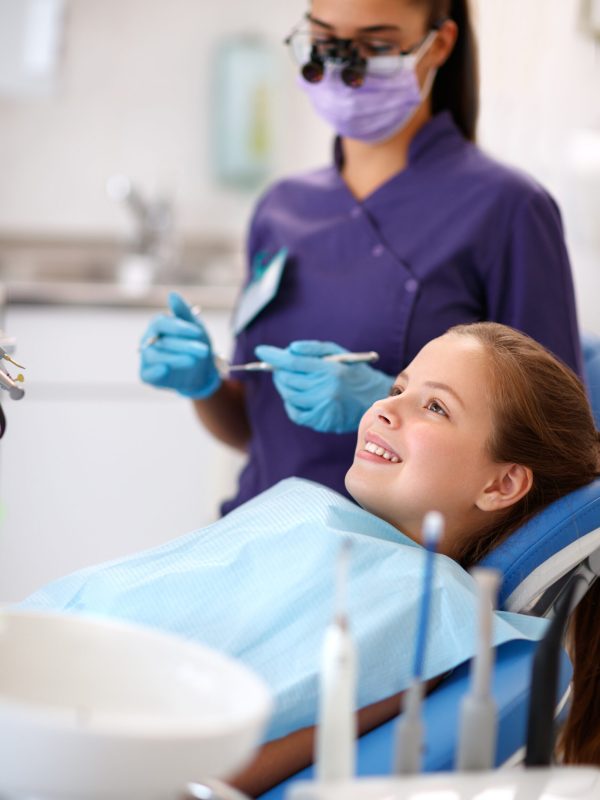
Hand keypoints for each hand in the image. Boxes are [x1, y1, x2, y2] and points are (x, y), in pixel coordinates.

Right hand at [139, 292, 220, 398]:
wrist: (202, 371)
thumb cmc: (196, 345)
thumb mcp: (196, 327)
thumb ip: (183, 312)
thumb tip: (172, 294)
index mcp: (158, 326)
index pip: (161, 322)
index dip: (178, 327)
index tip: (197, 332)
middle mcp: (149, 340)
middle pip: (162, 341)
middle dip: (185, 346)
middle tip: (204, 350)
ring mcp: (148, 358)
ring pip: (155, 357)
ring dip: (175, 359)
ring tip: (192, 361)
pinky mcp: (148, 375)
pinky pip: (147, 374)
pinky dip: (155, 372)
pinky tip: (165, 369)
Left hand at [255, 340, 394, 432]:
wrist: (376, 400)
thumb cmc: (354, 373)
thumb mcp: (339, 354)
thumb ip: (314, 349)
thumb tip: (289, 350)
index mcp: (331, 370)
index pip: (294, 362)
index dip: (274, 356)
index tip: (261, 350)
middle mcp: (327, 389)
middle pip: (288, 379)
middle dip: (278, 371)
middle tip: (279, 367)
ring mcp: (324, 408)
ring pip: (289, 396)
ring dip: (284, 386)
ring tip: (291, 380)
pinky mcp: (322, 421)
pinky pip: (295, 413)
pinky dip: (291, 404)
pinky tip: (297, 397)